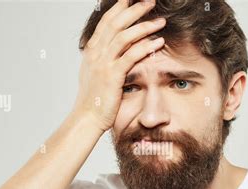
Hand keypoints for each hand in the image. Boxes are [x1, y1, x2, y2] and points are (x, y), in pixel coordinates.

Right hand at [74, 0, 165, 131]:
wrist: (87, 119)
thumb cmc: (94, 100)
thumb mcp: (94, 75)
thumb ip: (101, 60)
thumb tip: (110, 51)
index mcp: (92, 51)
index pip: (106, 22)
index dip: (119, 8)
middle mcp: (96, 54)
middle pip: (116, 23)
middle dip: (134, 10)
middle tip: (150, 2)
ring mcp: (103, 64)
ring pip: (124, 36)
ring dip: (144, 26)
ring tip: (161, 20)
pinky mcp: (112, 76)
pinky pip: (130, 56)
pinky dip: (145, 47)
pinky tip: (158, 42)